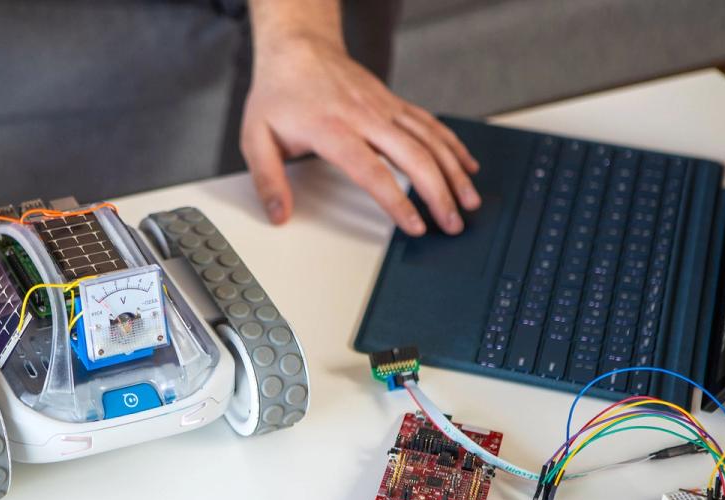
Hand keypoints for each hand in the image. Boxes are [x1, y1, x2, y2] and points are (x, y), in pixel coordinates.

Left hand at [241, 35, 479, 235]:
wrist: (298, 48)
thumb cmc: (278, 94)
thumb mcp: (255, 137)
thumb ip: (267, 179)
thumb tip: (279, 215)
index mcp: (332, 129)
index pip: (372, 171)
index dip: (397, 200)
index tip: (414, 225)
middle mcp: (365, 117)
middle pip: (414, 157)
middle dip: (439, 193)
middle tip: (452, 224)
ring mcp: (384, 109)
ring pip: (430, 140)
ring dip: (455, 172)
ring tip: (469, 201)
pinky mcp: (394, 104)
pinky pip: (431, 125)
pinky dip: (453, 145)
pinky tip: (467, 165)